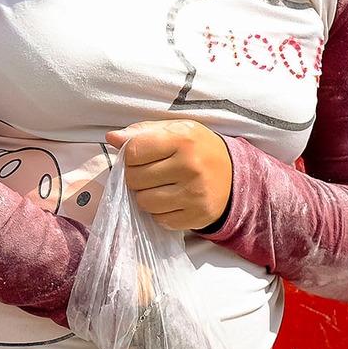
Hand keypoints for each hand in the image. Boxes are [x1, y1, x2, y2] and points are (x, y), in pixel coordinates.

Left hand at [108, 119, 232, 230]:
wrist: (235, 175)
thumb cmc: (197, 148)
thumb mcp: (175, 130)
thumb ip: (142, 132)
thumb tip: (112, 138)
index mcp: (183, 139)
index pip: (133, 152)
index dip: (128, 156)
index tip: (138, 156)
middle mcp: (191, 166)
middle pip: (134, 178)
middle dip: (135, 176)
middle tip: (149, 173)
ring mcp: (195, 194)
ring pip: (144, 202)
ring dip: (145, 195)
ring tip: (159, 186)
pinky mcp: (197, 216)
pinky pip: (159, 219)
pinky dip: (160, 212)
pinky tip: (172, 200)